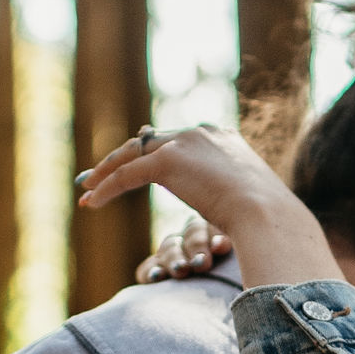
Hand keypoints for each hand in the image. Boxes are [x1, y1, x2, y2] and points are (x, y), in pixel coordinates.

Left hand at [77, 122, 341, 291]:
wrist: (267, 216)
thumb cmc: (266, 220)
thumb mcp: (246, 202)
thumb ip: (228, 196)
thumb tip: (226, 214)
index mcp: (222, 138)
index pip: (176, 140)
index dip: (150, 154)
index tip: (134, 167)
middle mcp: (201, 133)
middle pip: (149, 141)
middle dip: (121, 158)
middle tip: (98, 175)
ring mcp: (184, 143)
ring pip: (132, 153)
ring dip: (106, 171)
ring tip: (87, 188)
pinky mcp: (168, 160)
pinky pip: (127, 174)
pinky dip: (106, 188)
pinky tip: (91, 203)